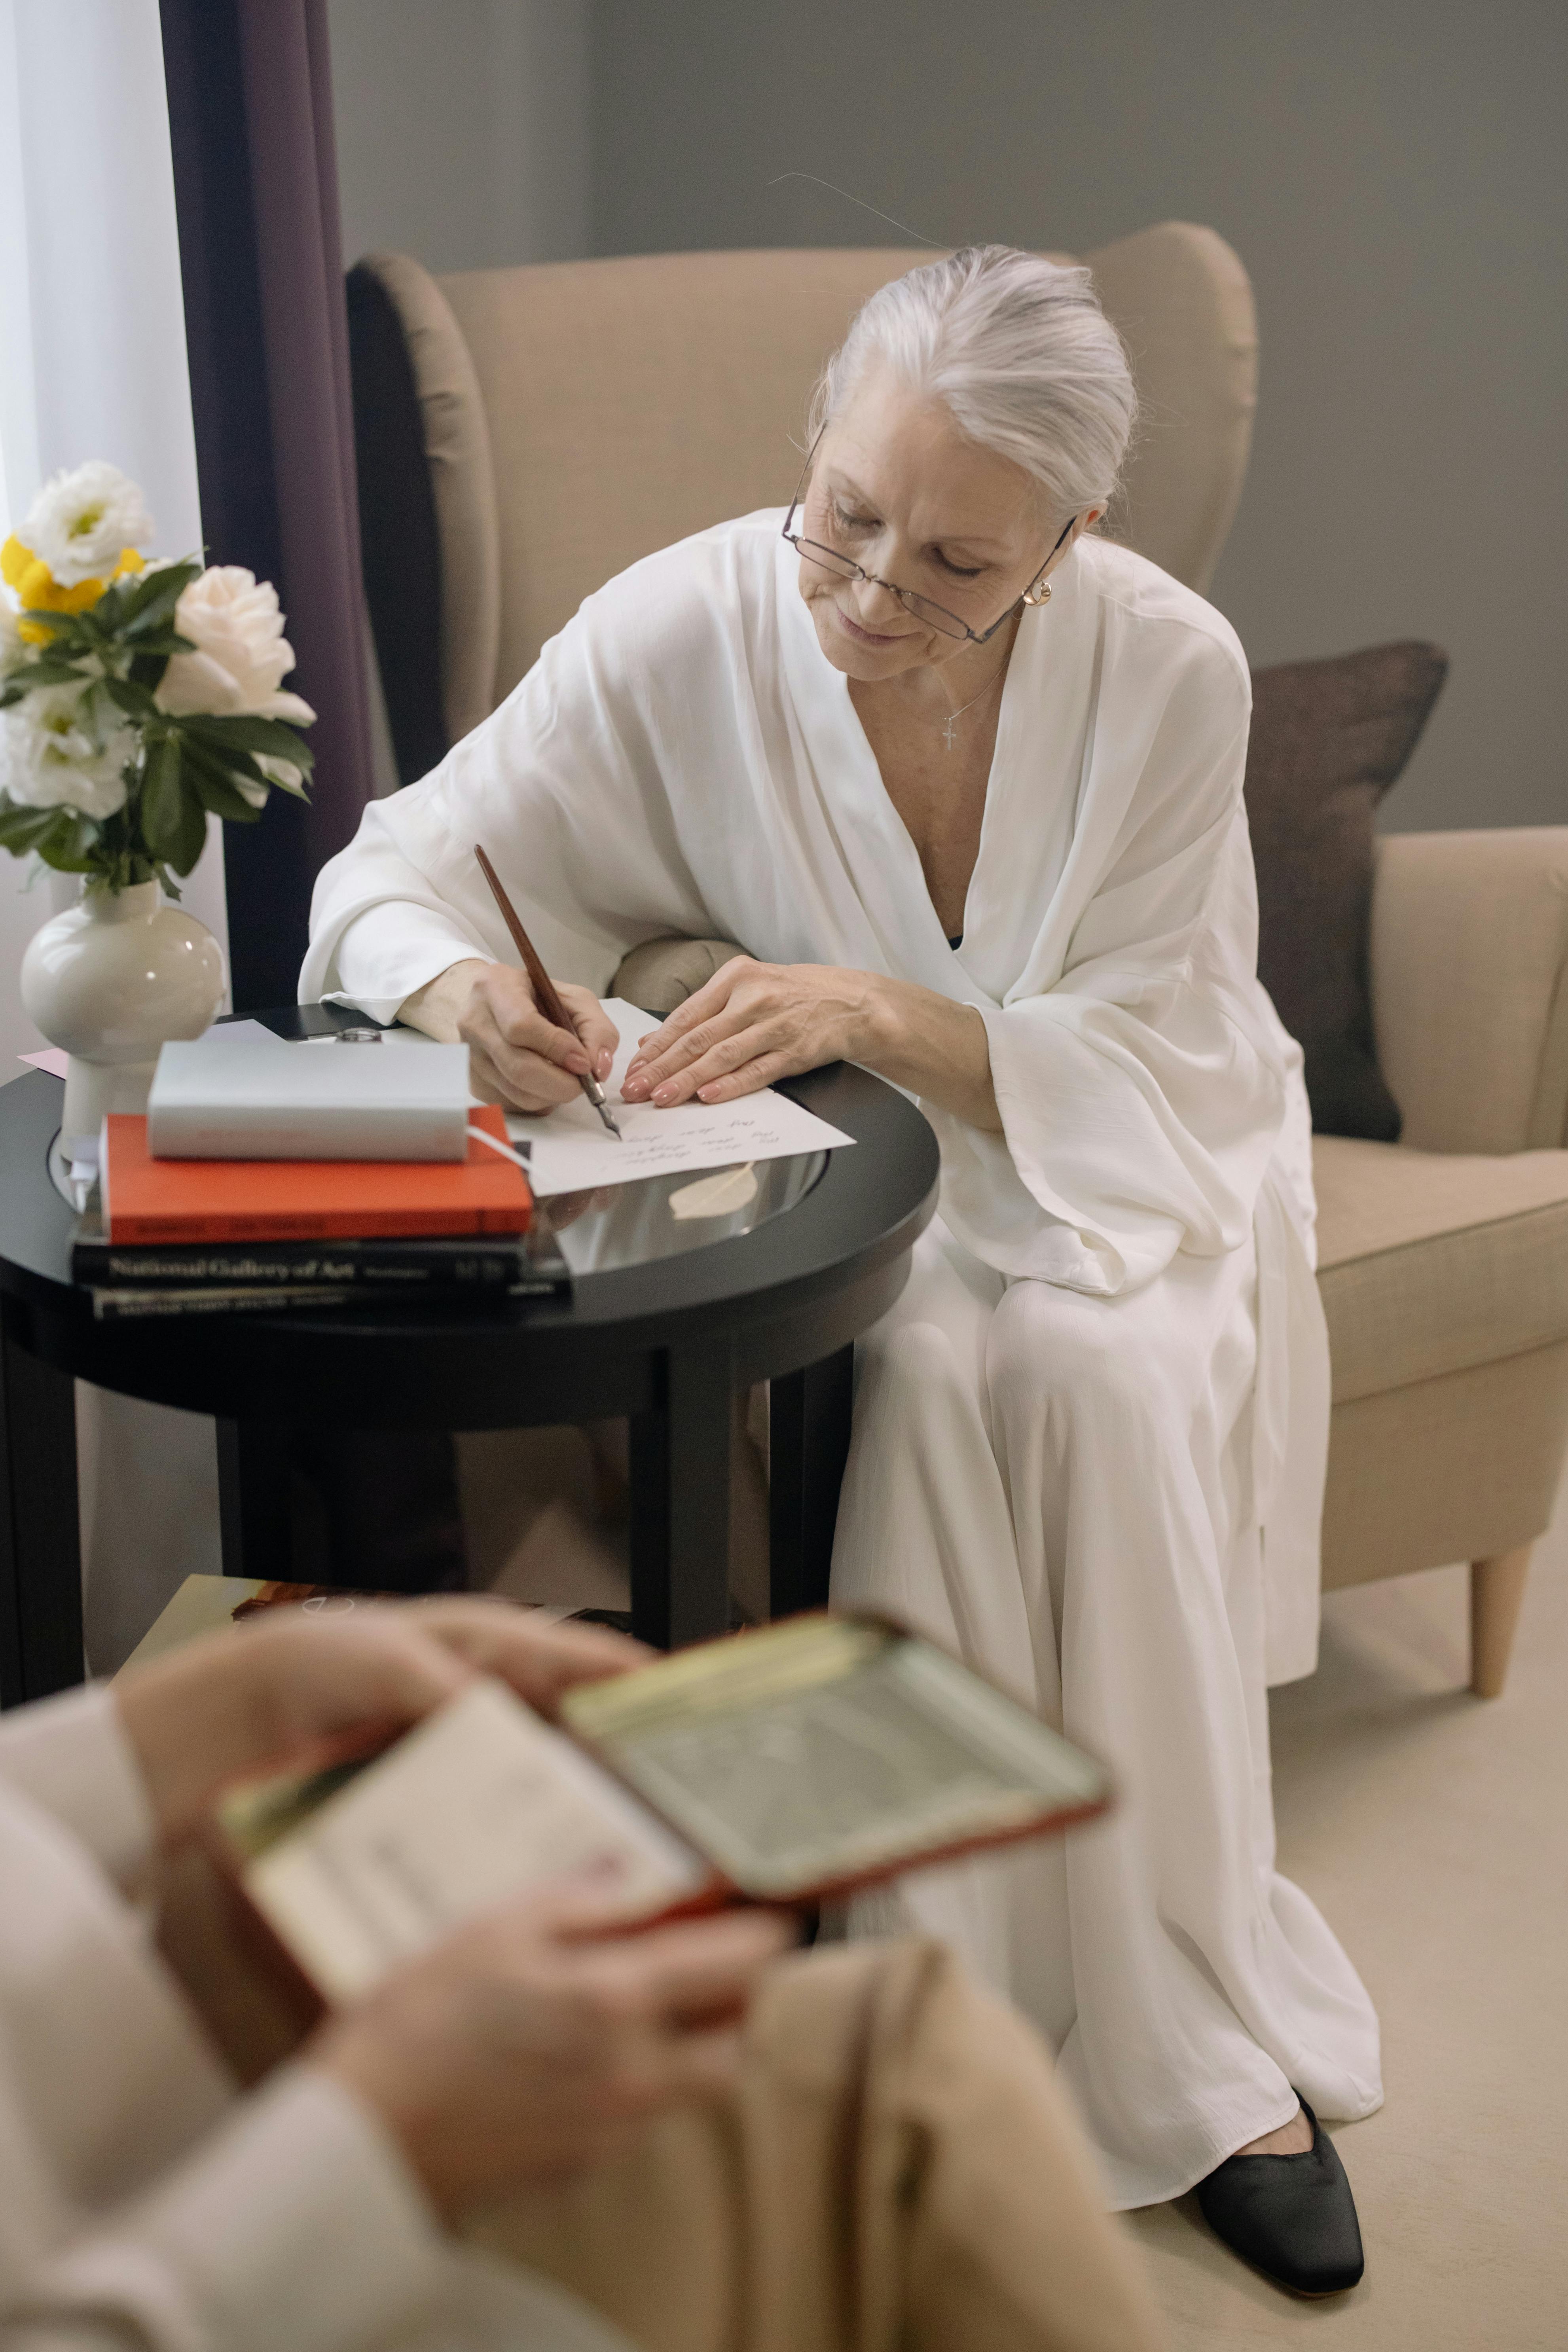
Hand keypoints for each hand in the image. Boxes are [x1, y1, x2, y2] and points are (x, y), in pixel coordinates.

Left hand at [115, 1597, 644, 1850]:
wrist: (242, 1718)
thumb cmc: (318, 1663)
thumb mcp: (384, 1657)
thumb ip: (440, 1686)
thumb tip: (488, 1723)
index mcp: (499, 1650)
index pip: (595, 1664)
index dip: (653, 1692)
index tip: (707, 1727)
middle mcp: (500, 1704)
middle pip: (589, 1736)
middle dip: (636, 1773)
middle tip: (691, 1818)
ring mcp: (473, 1759)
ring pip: (551, 1790)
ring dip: (587, 1823)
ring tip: (638, 1867)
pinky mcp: (443, 1806)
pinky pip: (498, 1831)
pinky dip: (525, 1854)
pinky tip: (548, 1890)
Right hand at [313, 1890, 792, 2216]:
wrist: (365, 2135)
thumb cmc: (421, 2019)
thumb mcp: (495, 1928)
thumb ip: (576, 1899)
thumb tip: (627, 1876)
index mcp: (619, 1997)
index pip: (739, 1965)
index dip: (763, 1935)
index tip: (768, 1919)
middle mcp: (635, 2070)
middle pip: (736, 2043)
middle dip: (735, 2006)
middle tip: (707, 1971)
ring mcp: (613, 2126)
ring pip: (693, 2088)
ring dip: (689, 2049)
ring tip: (638, 2012)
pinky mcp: (583, 2164)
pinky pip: (639, 2120)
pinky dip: (633, 2087)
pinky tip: (578, 2061)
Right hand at [402, 959, 619, 1114]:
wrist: (496, 1007)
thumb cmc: (537, 999)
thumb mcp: (574, 999)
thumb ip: (595, 1028)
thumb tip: (598, 1067)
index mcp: (495, 988)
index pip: (522, 1026)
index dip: (557, 1048)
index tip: (583, 1062)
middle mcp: (474, 1022)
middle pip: (518, 1067)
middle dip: (560, 1083)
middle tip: (583, 1082)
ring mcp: (470, 1056)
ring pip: (517, 1092)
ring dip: (552, 1095)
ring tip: (566, 1079)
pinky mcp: (474, 1082)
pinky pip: (513, 1104)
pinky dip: (539, 1100)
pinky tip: (545, 1082)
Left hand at [620, 956, 885, 1107]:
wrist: (850, 1002)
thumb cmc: (792, 995)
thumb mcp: (747, 989)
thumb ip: (703, 1014)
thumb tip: (654, 1041)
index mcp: (735, 978)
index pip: (685, 1016)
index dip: (657, 1045)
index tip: (633, 1067)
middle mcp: (753, 998)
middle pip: (698, 1038)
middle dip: (662, 1067)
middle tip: (635, 1089)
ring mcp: (775, 1025)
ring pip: (722, 1056)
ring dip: (688, 1079)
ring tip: (662, 1098)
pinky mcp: (795, 1051)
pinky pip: (757, 1071)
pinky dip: (731, 1084)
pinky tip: (707, 1096)